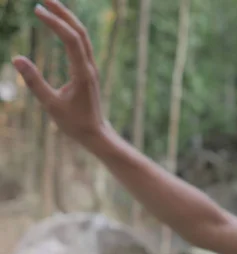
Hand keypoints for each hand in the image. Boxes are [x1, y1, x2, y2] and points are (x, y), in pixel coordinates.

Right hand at [12, 0, 106, 143]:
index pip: (71, 40)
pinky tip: (61, 26)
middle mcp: (90, 67)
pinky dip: (71, 32)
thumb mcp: (50, 104)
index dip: (55, 22)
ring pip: (83, 38)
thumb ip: (34, 82)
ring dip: (68, 20)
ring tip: (51, 6)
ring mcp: (91, 68)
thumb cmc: (74, 123)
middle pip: (80, 32)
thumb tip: (16, 58)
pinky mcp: (88, 72)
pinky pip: (82, 45)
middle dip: (63, 13)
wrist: (95, 133)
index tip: (37, 10)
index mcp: (82, 73)